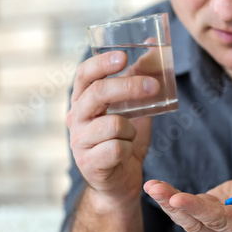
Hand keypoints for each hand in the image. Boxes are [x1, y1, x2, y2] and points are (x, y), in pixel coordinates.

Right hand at [67, 51, 159, 210]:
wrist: (120, 183)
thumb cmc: (125, 142)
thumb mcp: (135, 109)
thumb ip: (140, 82)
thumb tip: (152, 48)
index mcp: (84, 102)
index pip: (85, 75)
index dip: (102, 63)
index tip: (124, 56)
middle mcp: (76, 119)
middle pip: (98, 93)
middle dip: (129, 87)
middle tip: (154, 86)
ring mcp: (79, 142)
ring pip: (113, 124)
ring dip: (131, 130)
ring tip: (129, 138)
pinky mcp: (89, 164)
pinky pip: (117, 148)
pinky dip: (129, 149)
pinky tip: (125, 154)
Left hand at [144, 172, 231, 231]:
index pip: (219, 222)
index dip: (198, 210)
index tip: (179, 198)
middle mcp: (227, 231)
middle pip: (197, 222)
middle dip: (174, 204)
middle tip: (155, 189)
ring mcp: (216, 222)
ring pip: (189, 217)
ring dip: (168, 202)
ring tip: (151, 186)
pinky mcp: (210, 210)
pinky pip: (189, 206)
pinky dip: (173, 197)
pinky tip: (158, 188)